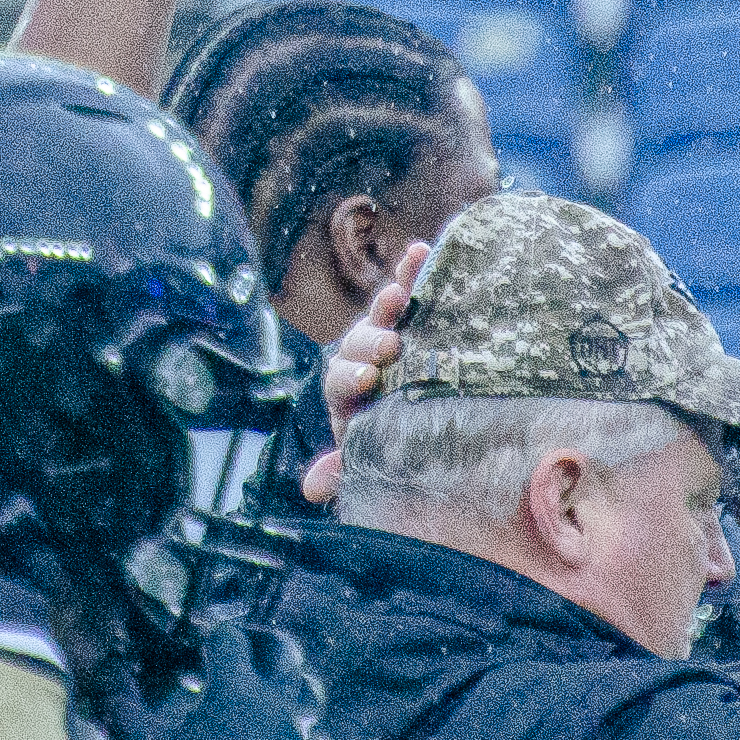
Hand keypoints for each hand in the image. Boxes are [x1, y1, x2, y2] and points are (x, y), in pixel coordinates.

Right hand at [112, 616, 331, 739]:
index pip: (232, 640)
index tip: (201, 651)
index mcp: (235, 691)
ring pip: (306, 697)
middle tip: (243, 660)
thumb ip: (121, 700)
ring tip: (264, 700)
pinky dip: (301, 734)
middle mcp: (277, 707)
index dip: (214, 640)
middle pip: (283, 658)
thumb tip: (107, 668)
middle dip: (263, 651)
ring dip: (286, 690)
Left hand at [294, 242, 428, 507]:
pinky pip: (413, 290)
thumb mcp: (369, 459)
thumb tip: (312, 489)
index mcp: (348, 393)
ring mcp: (387, 335)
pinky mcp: (414, 318)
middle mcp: (362, 358)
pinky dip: (415, 271)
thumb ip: (345, 469)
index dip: (349, 377)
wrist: (427, 427)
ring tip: (402, 290)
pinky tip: (425, 250)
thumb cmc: (393, 445)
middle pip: (356, 342)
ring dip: (391, 300)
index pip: (339, 380)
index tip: (366, 380)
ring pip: (382, 314)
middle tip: (388, 346)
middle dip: (369, 341)